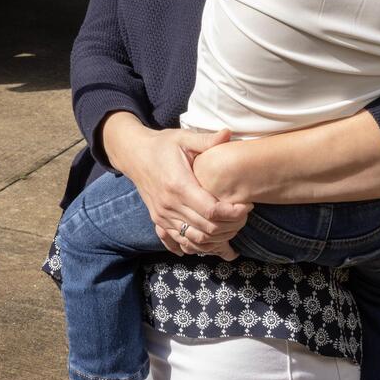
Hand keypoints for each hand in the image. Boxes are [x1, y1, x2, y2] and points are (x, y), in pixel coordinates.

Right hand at [104, 115, 251, 255]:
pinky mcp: (159, 221)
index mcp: (179, 185)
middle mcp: (169, 205)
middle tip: (243, 215)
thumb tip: (229, 133)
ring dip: (217, 239)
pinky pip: (179, 242)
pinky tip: (210, 242)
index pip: (212, 211)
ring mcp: (162, 215)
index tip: (246, 205)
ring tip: (231, 226)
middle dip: (231, 226)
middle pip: (207, 229)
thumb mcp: (183, 138)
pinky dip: (197, 246)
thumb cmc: (162, 145)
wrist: (133, 154)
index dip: (233, 213)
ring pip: (195, 240)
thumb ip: (207, 140)